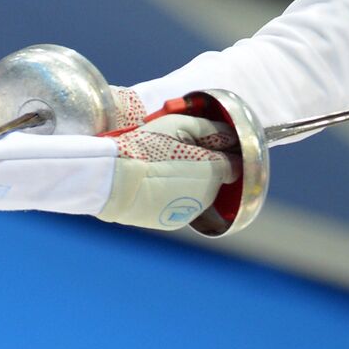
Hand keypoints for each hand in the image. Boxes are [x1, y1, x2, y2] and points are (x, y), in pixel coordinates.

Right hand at [97, 114, 240, 230]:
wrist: (113, 180)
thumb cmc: (146, 147)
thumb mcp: (179, 125)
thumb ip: (211, 130)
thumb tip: (232, 138)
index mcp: (213, 170)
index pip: (235, 163)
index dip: (224, 151)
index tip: (208, 143)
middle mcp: (207, 195)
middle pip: (217, 178)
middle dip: (206, 165)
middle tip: (179, 151)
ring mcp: (190, 212)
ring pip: (201, 193)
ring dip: (192, 181)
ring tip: (165, 167)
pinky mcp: (173, 223)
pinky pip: (183, 206)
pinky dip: (176, 195)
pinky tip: (157, 184)